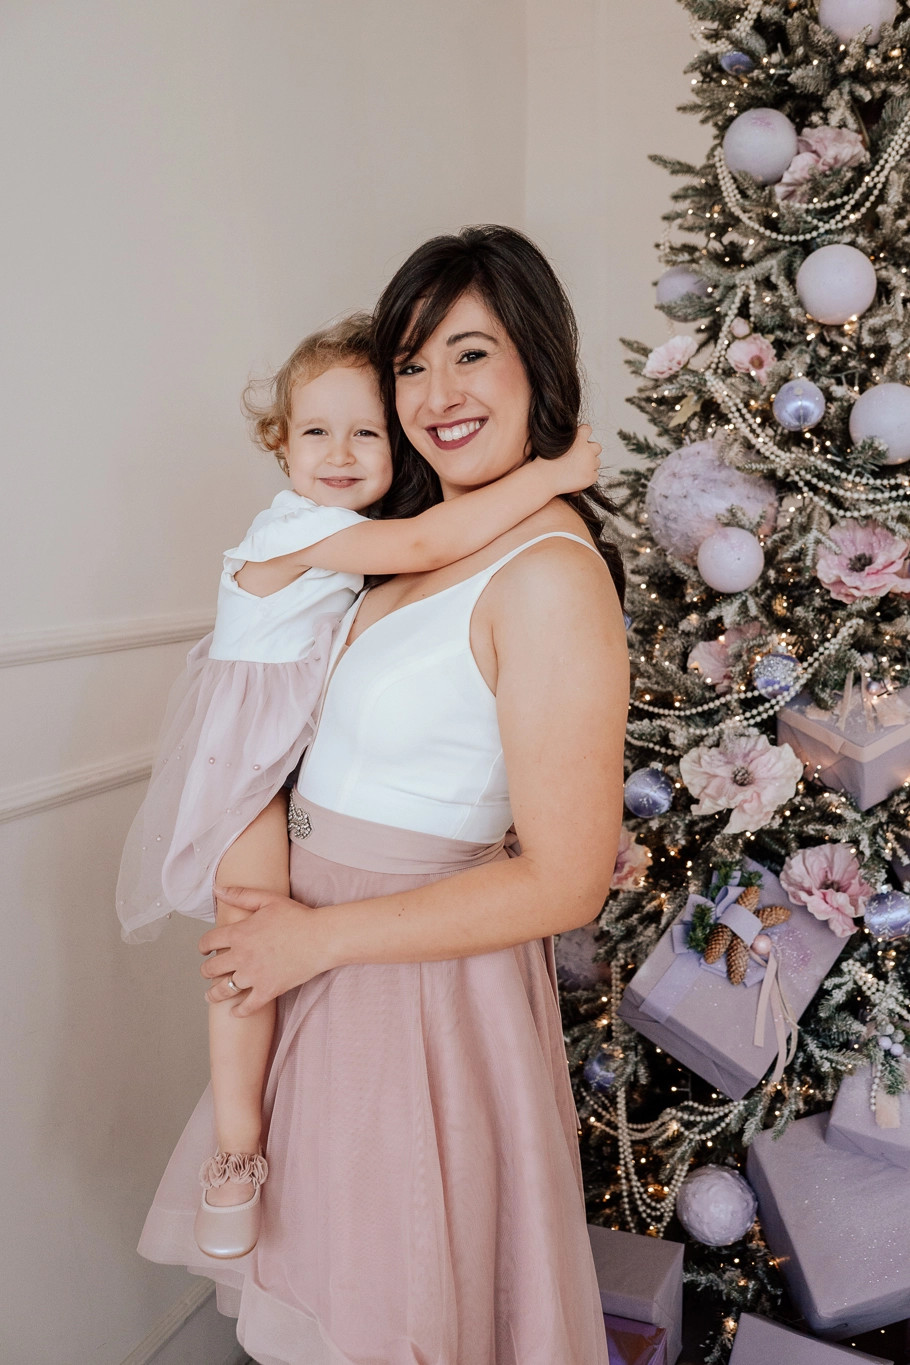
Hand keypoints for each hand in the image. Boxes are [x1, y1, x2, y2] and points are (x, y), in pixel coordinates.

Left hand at [199, 886, 328, 1015]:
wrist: (321, 937)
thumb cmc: (297, 916)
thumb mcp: (268, 899)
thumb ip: (240, 894)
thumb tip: (217, 888)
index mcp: (239, 933)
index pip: (208, 942)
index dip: (202, 947)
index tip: (203, 951)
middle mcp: (241, 956)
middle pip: (210, 969)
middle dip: (206, 971)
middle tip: (207, 972)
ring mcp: (254, 976)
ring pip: (223, 990)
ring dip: (213, 994)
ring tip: (211, 995)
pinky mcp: (268, 990)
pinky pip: (247, 1007)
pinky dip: (239, 1011)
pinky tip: (236, 1011)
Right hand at [549, 424, 601, 493]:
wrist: (543, 479)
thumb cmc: (544, 462)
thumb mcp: (553, 443)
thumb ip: (568, 439)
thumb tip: (574, 437)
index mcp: (577, 438)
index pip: (588, 429)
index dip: (583, 435)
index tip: (578, 442)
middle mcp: (586, 450)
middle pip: (597, 447)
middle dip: (590, 452)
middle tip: (578, 458)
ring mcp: (590, 464)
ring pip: (597, 462)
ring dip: (589, 465)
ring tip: (575, 469)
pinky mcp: (590, 477)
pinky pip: (595, 475)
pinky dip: (588, 476)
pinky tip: (576, 478)